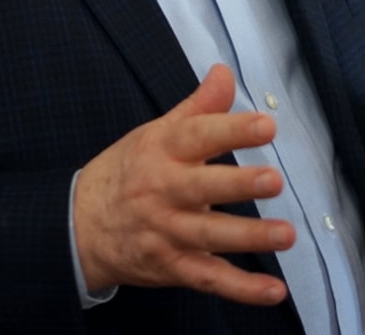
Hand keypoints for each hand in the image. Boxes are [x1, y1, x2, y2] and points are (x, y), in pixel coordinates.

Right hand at [73, 64, 293, 304]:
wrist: (79, 226)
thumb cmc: (125, 173)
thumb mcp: (154, 134)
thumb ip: (197, 107)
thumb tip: (224, 73)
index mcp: (161, 151)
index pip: (197, 136)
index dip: (231, 130)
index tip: (265, 126)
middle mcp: (163, 191)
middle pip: (202, 188)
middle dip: (238, 185)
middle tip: (273, 180)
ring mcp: (167, 232)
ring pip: (208, 236)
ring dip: (248, 238)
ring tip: (285, 235)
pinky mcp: (172, 266)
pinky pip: (209, 279)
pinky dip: (241, 289)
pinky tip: (273, 290)